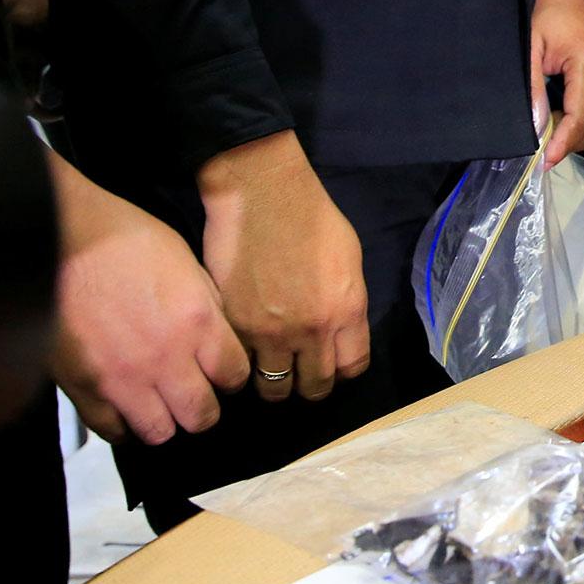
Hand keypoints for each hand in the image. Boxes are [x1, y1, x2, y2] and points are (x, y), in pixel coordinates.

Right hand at [53, 165, 249, 443]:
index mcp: (198, 323)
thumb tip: (221, 339)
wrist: (64, 238)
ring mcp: (123, 379)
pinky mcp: (83, 388)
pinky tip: (126, 407)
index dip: (233, 377)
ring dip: (165, 420)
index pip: (235, 376)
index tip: (224, 373)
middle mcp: (166, 359)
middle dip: (204, 409)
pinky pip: (112, 429)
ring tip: (161, 403)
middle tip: (196, 394)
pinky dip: (122, 424)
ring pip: (159, 432)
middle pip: (201, 416)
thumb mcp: (189, 264)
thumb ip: (209, 308)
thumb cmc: (129, 240)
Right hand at [197, 132, 368, 402]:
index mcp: (346, 312)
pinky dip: (241, 365)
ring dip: (272, 382)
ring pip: (272, 387)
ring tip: (268, 369)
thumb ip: (346, 304)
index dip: (342, 371)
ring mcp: (268, 334)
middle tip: (299, 374)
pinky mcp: (231, 327)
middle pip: (314, 387)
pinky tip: (243, 354)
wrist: (262, 197)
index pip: (352, 368)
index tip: (333, 365)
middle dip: (309, 385)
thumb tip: (340, 332)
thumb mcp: (349, 261)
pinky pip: (239, 365)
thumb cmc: (313, 219)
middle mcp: (311, 332)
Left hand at [532, 0, 583, 168]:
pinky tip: (562, 116)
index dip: (563, 143)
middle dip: (571, 144)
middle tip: (543, 149)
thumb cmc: (546, 12)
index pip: (581, 118)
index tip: (543, 160)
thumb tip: (535, 130)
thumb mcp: (530, 47)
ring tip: (549, 131)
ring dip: (578, 135)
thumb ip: (531, 89)